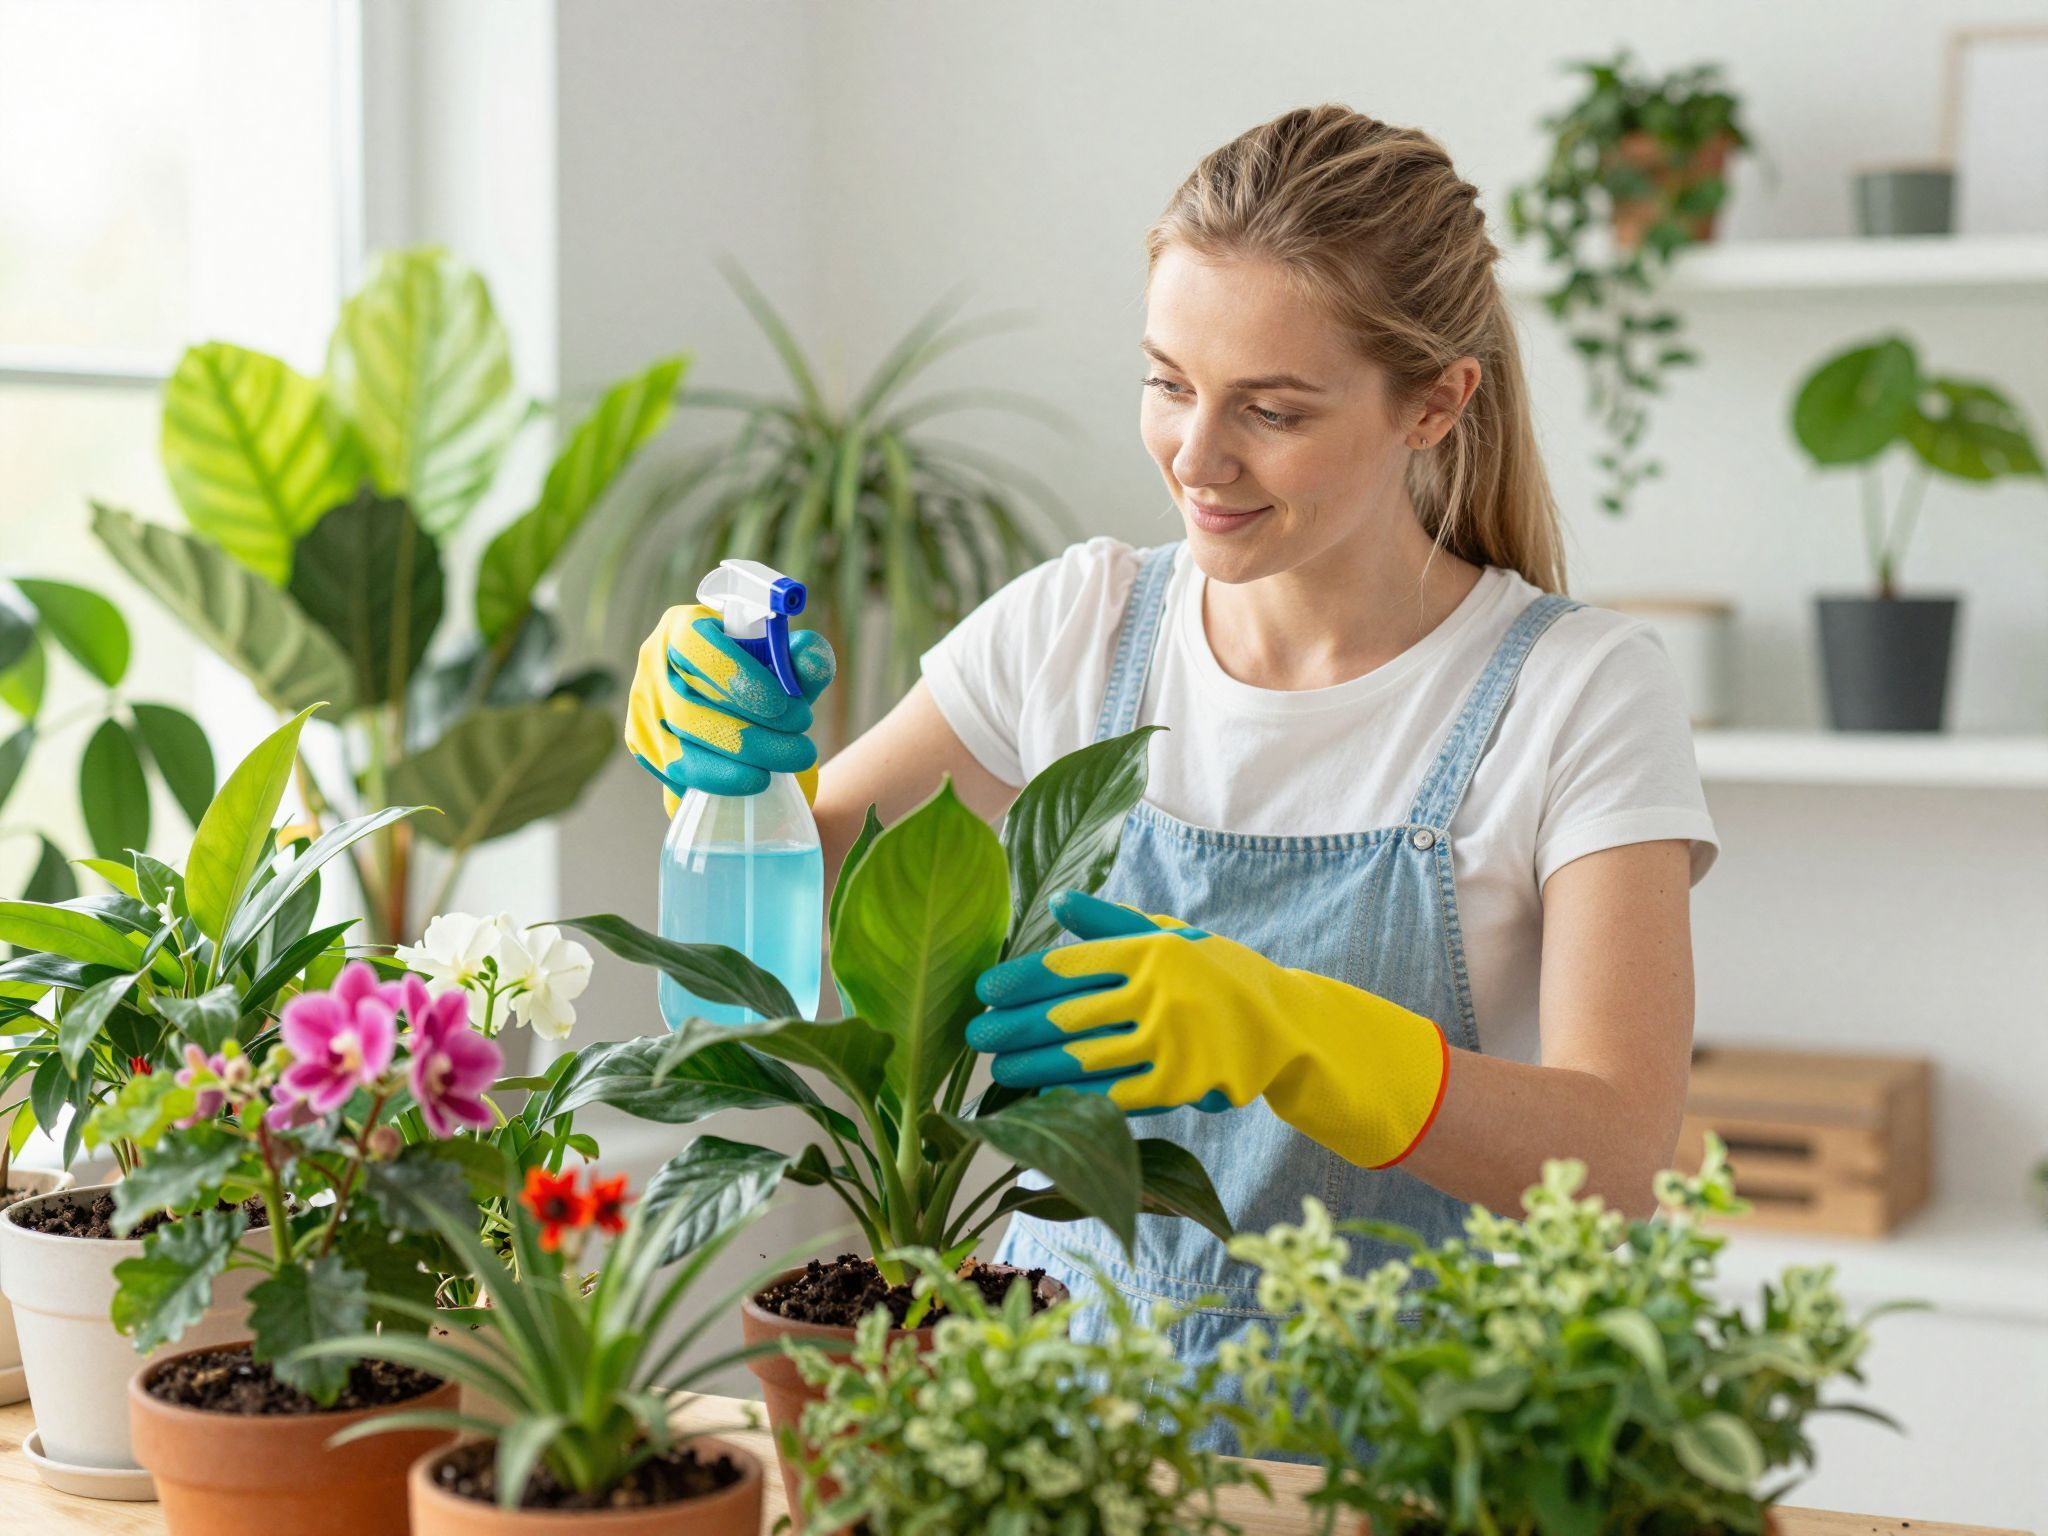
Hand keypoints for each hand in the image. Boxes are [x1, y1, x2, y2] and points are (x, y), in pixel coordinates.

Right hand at [624, 603, 834, 810]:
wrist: (748, 733)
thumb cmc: (766, 690)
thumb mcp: (790, 677)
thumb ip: (803, 664)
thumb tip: (811, 654)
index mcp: (682, 627)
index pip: (695, 644)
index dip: (735, 675)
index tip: (781, 706)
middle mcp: (653, 665)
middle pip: (688, 703)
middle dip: (752, 731)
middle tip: (802, 746)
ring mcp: (643, 709)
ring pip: (682, 742)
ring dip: (741, 759)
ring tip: (790, 762)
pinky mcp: (646, 748)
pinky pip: (678, 772)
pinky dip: (721, 780)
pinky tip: (757, 780)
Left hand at [966, 889, 1450, 1168]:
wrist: (1287, 1025)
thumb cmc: (1216, 971)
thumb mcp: (1170, 934)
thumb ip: (1111, 921)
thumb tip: (1056, 901)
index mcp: (1152, 950)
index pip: (1070, 965)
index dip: (1020, 980)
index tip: (984, 990)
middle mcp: (1159, 994)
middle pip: (1067, 1015)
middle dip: (1014, 1027)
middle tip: (976, 1035)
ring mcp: (1171, 1043)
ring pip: (1083, 1060)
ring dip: (1033, 1067)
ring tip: (1000, 1069)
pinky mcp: (1181, 1085)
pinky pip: (1113, 1094)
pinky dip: (1073, 1097)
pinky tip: (1042, 1097)